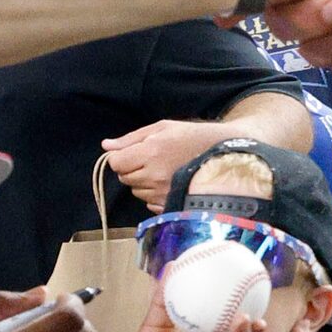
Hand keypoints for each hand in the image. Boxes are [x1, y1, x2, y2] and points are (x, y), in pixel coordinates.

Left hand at [102, 118, 229, 212]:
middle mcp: (154, 176)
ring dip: (143, 182)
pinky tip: (169, 182)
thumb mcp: (163, 127)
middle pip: (124, 178)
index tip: (132, 152)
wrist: (226, 155)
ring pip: (136, 191)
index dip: (120, 157)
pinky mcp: (172, 204)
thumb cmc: (194, 136)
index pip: (116, 163)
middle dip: (132, 168)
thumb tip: (106, 146)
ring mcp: (163, 193)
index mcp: (151, 153)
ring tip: (164, 170)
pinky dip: (154, 194)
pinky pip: (149, 203)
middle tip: (152, 159)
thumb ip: (131, 138)